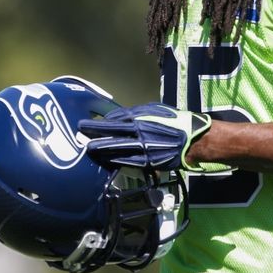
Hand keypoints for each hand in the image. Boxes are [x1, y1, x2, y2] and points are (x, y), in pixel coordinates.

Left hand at [78, 102, 210, 170]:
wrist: (192, 139)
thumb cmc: (172, 121)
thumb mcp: (154, 110)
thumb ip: (134, 113)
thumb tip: (114, 117)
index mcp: (142, 119)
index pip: (114, 121)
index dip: (99, 124)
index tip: (85, 123)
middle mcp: (141, 134)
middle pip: (113, 135)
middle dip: (95, 135)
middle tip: (80, 135)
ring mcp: (144, 149)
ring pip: (118, 150)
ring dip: (102, 150)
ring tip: (89, 149)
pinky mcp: (149, 162)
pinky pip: (129, 161)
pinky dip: (116, 160)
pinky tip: (106, 160)